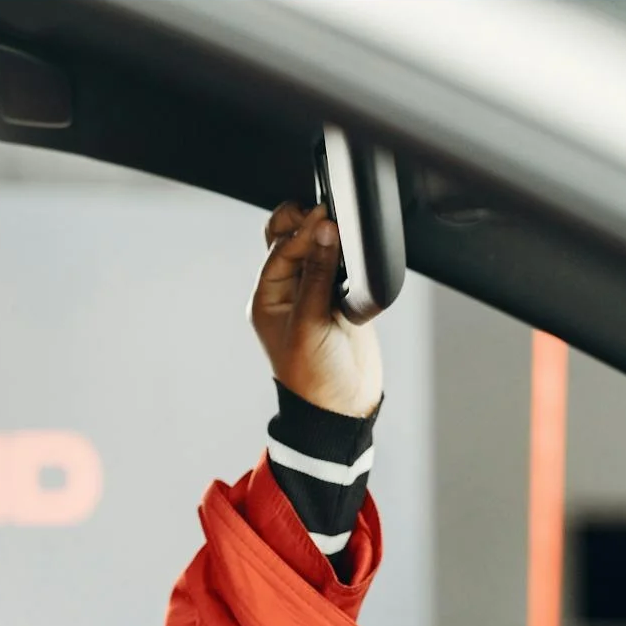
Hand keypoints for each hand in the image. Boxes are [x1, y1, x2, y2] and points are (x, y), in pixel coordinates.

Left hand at [251, 201, 384, 417]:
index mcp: (268, 297)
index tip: (324, 218)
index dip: (302, 232)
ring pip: (318, 248)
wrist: (342, 406)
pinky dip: (349, 253)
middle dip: (306, 224)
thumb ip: (319, 275)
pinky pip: (343, 264)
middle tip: (329, 219)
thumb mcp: (311, 323)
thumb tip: (324, 231)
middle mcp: (289, 291)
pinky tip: (356, 251)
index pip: (280, 250)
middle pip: (290, 240)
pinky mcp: (342, 298)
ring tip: (345, 233)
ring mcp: (316, 292)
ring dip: (329, 237)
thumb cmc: (313, 378)